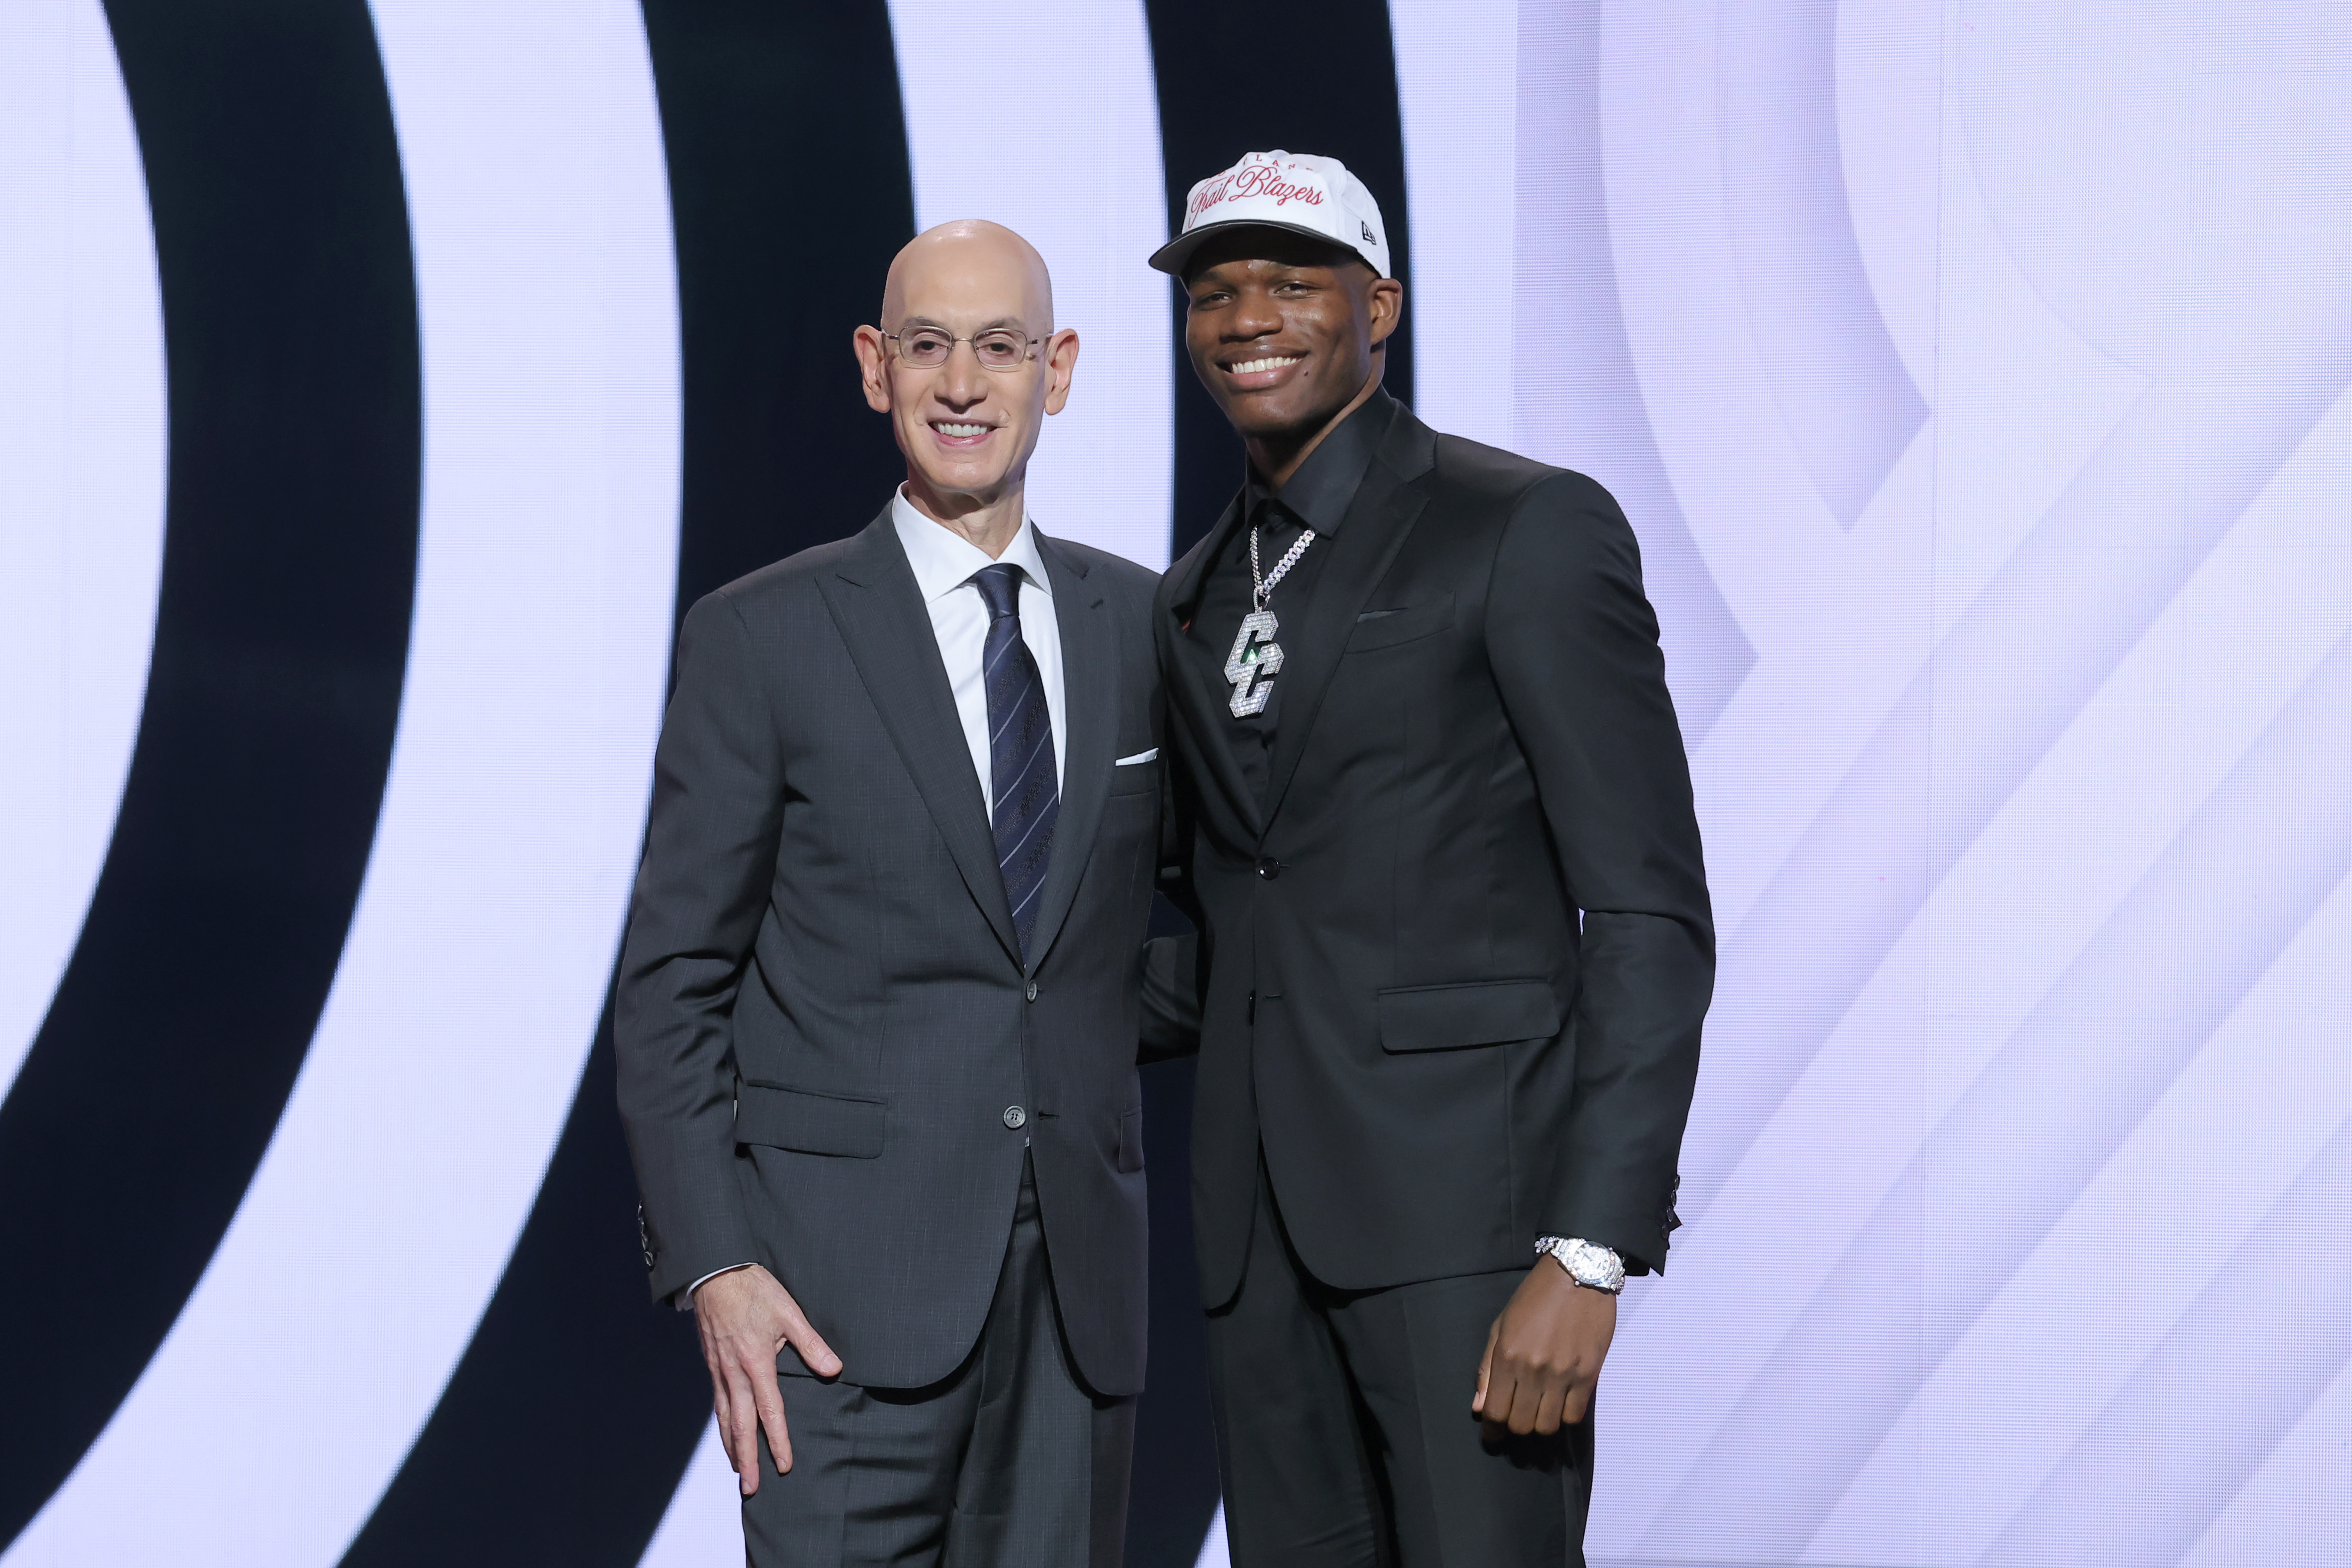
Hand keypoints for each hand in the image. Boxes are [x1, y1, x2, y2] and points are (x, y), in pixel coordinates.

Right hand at [692, 1264, 841, 1495]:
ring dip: (732, 1446)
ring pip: (725, 1418)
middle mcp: (734, 1373)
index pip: (770, 1411)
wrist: (715, 1272)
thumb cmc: (754, 1289)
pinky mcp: (712, 1364)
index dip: (778, 1440)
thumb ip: (811, 1344)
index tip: (784, 1465)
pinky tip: (726, 1433)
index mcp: (756, 1362)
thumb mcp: (789, 1312)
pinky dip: (721, 1424)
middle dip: (747, 1458)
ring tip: (738, 1469)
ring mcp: (719, 1370)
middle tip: (752, 1487)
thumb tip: (835, 1370)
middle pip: (741, 1425)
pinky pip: (717, 1402)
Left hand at [1471, 1261, 1615, 1438]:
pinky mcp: (1589, 1374)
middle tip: (1518, 1417)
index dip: (1492, 1430)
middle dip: (1515, 1427)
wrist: (1577, 1274)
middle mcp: (1534, 1370)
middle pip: (1521, 1424)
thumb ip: (1487, 1367)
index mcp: (1507, 1356)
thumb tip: (1479, 1406)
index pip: (1495, 1411)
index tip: (1493, 1435)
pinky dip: (1565, 1416)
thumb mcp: (1501, 1325)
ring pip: (1548, 1425)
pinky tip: (1561, 1402)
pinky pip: (1575, 1415)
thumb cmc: (1534, 1297)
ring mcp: (1563, 1374)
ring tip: (1540, 1410)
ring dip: (1541, 1424)